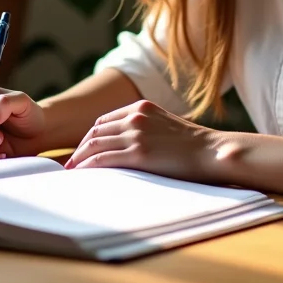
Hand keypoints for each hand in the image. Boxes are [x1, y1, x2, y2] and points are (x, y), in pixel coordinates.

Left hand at [63, 100, 221, 180]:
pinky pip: (103, 160)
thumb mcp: (166, 126)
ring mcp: (136, 135)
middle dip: (79, 148)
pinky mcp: (139, 154)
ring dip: (78, 159)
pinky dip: (88, 167)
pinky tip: (82, 175)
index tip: (81, 151)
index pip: (104, 121)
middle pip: (95, 132)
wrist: (213, 152)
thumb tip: (129, 146)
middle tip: (69, 164)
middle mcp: (135, 117)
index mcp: (141, 108)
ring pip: (94, 145)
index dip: (89, 137)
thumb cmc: (195, 145)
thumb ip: (146, 129)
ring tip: (71, 172)